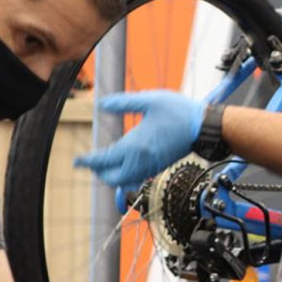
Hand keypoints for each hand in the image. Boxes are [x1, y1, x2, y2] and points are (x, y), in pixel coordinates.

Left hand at [74, 90, 203, 192]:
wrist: (204, 128)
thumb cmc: (179, 113)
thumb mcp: (149, 100)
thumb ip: (124, 103)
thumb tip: (102, 104)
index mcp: (135, 146)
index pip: (104, 160)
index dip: (88, 161)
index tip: (77, 161)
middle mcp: (141, 161)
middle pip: (112, 178)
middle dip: (99, 172)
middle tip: (90, 162)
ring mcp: (151, 166)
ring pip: (125, 181)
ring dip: (112, 175)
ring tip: (105, 164)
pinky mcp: (159, 166)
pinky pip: (137, 178)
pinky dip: (125, 175)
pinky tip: (125, 163)